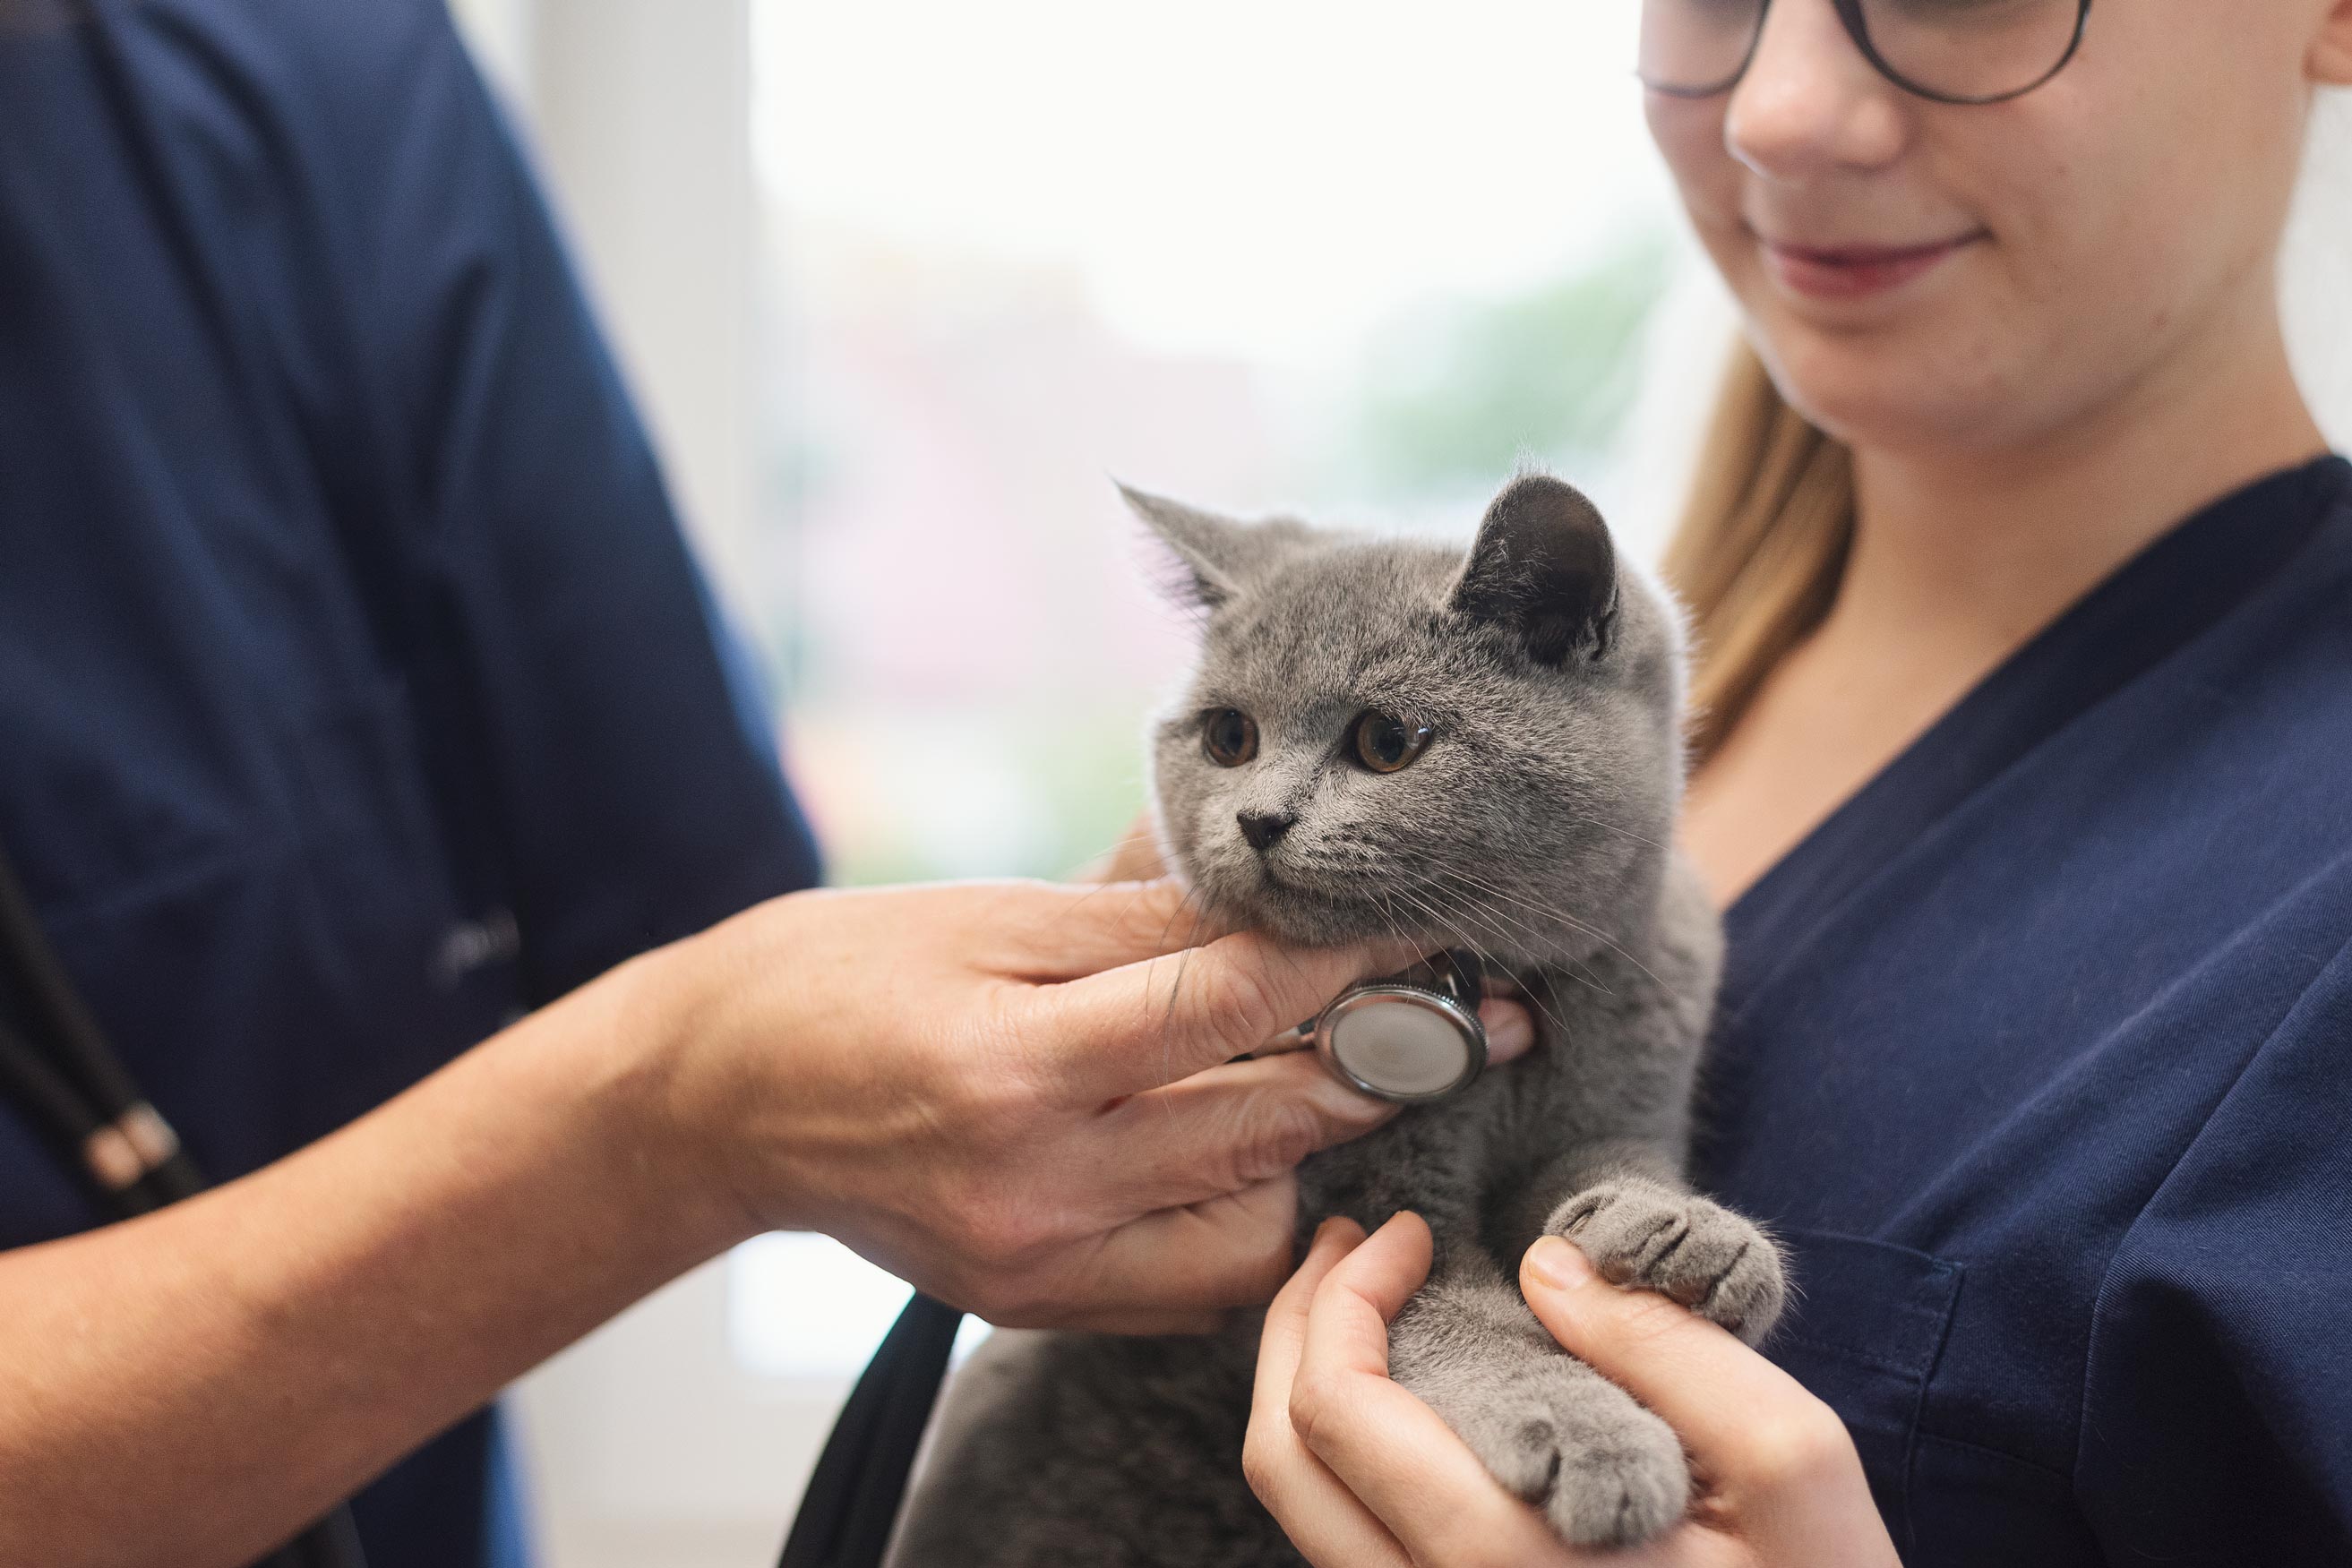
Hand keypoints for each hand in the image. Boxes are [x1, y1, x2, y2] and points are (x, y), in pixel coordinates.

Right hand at [629, 879, 1532, 1332]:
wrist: (714, 1098)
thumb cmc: (841, 975)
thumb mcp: (985, 914)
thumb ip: (1140, 918)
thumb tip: (1276, 896)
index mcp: (1011, 1064)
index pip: (1226, 1005)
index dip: (1347, 961)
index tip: (1432, 923)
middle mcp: (1032, 1183)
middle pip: (1262, 1120)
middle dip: (1386, 1056)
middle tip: (1476, 1012)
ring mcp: (1036, 1260)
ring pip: (1250, 1219)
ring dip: (1319, 1143)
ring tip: (1351, 1069)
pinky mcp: (1033, 1302)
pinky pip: (1192, 1280)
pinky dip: (1246, 1211)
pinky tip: (1255, 1147)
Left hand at [1248, 1213, 1899, 1567]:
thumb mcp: (1792, 1463)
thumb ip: (1668, 1348)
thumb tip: (1545, 1267)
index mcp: (1505, 1564)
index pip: (1336, 1414)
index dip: (1341, 1296)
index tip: (1404, 1230)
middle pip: (1282, 1466)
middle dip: (1293, 1328)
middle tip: (1346, 1246)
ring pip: (1309, 1518)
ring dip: (1310, 1392)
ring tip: (1361, 1303)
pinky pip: (1357, 1552)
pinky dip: (1351, 1458)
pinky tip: (1406, 1396)